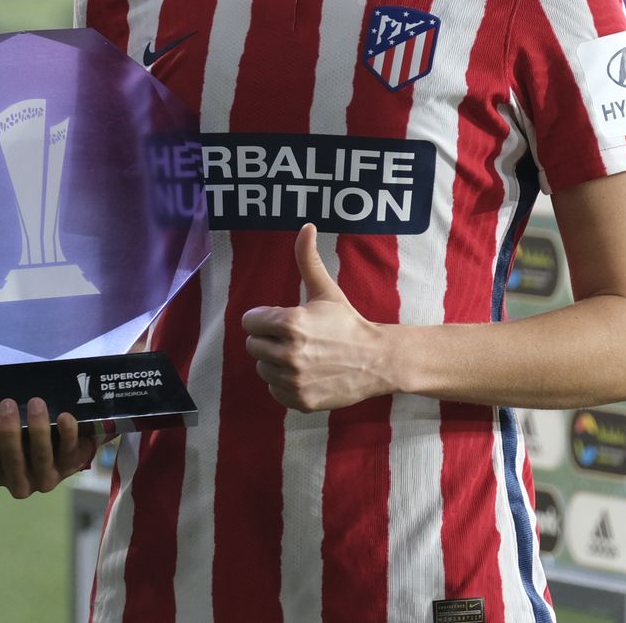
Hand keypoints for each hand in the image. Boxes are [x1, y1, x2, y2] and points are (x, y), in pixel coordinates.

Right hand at [0, 390, 97, 497]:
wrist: (62, 435)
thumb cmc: (17, 426)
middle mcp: (16, 480)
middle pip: (11, 461)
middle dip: (9, 433)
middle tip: (8, 404)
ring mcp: (44, 476)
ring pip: (41, 458)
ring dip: (39, 431)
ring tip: (37, 403)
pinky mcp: (70, 465)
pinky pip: (70, 452)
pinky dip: (68, 434)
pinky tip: (65, 416)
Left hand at [241, 223, 391, 412]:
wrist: (376, 360)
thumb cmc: (347, 321)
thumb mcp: (326, 290)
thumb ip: (308, 259)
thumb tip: (306, 226)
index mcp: (290, 323)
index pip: (249, 322)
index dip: (265, 318)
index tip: (285, 319)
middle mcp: (288, 354)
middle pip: (253, 346)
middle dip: (269, 339)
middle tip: (295, 337)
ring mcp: (293, 380)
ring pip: (262, 369)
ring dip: (276, 362)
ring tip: (303, 355)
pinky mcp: (300, 400)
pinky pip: (274, 390)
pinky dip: (286, 383)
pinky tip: (306, 372)